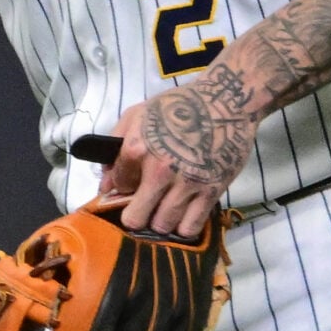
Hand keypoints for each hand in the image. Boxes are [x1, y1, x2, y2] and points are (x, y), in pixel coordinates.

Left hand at [102, 89, 253, 236]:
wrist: (225, 103)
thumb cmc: (177, 106)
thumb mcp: (137, 115)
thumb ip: (114, 148)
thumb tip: (105, 185)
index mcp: (136, 149)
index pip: (118, 187)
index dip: (123, 188)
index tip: (132, 185)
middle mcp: (159, 170)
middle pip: (136, 218)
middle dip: (136, 216)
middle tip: (144, 208)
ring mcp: (186, 183)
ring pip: (162, 226)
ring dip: (161, 221)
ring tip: (165, 209)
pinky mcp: (211, 192)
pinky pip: (190, 227)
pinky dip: (184, 227)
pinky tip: (183, 215)